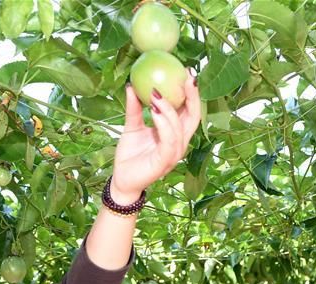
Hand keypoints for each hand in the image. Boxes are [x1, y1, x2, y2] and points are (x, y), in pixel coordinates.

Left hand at [110, 69, 200, 202]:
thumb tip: (130, 85)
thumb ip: (134, 108)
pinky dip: (163, 124)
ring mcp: (174, 153)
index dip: (192, 92)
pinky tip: (154, 111)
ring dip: (170, 108)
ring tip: (156, 93)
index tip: (187, 71)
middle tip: (186, 76)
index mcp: (175, 132)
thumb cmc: (130, 155)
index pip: (189, 110)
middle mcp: (179, 142)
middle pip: (193, 116)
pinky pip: (169, 141)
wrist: (122, 180)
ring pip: (180, 127)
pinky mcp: (164, 162)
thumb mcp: (132, 126)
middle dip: (192, 95)